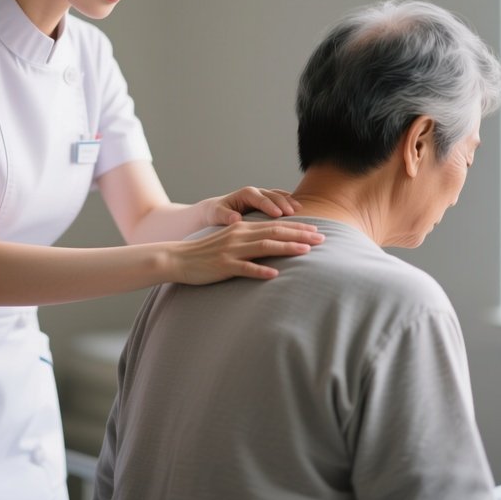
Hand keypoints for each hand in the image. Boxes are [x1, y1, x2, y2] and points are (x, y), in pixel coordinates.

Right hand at [171, 219, 323, 284]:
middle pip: (274, 232)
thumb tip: (273, 246)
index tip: (317, 231)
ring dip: (286, 248)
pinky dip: (260, 270)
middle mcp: (238, 236)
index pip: (275, 226)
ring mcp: (231, 251)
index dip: (297, 228)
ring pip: (264, 247)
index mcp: (242, 229)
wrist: (178, 258)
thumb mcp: (229, 242)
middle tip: (322, 238)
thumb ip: (249, 242)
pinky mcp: (223, 266)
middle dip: (299, 235)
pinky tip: (275, 274)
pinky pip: (244, 268)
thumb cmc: (205, 253)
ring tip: (306, 251)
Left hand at [204, 187, 303, 225]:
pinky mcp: (269, 202)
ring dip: (290, 202)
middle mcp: (256, 192)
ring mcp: (264, 196)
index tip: (278, 214)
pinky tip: (300, 211)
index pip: (258, 198)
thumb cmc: (217, 214)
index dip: (268, 205)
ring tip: (300, 211)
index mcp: (245, 194)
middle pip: (272, 195)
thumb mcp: (217, 214)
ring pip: (279, 196)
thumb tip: (235, 218)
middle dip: (283, 203)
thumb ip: (226, 216)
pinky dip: (291, 204)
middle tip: (293, 213)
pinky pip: (282, 200)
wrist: (217, 211)